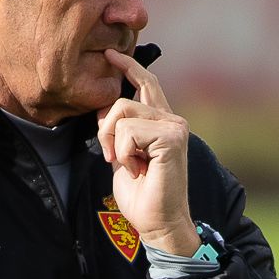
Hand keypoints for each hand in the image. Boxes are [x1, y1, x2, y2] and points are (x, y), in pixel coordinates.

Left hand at [99, 54, 198, 260]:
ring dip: (113, 142)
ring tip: (128, 165)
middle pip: (122, 98)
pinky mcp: (172, 137)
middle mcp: (172, 119)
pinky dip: (124, 152)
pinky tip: (137, 168)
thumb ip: (118, 131)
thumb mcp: (121, 155)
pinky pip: (129, 131)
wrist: (158, 223)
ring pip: (122, 111)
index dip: (128, 66)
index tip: (110, 54)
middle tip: (109, 155)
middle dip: (104, 126)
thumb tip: (104, 107)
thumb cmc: (142, 195)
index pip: (145, 83)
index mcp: (162, 122)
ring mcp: (175, 126)